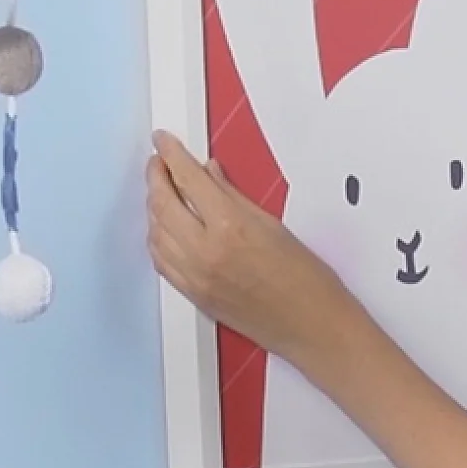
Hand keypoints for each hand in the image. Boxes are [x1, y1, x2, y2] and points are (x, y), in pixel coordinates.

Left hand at [145, 130, 349, 359]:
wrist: (312, 326)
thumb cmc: (307, 280)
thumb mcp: (273, 224)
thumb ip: (233, 196)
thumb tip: (209, 174)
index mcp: (230, 227)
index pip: (188, 179)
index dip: (171, 154)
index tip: (163, 141)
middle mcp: (205, 251)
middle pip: (162, 204)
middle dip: (156, 177)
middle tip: (159, 163)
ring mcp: (194, 276)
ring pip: (155, 232)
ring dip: (154, 207)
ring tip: (161, 191)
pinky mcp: (192, 295)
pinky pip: (160, 260)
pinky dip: (157, 238)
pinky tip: (164, 228)